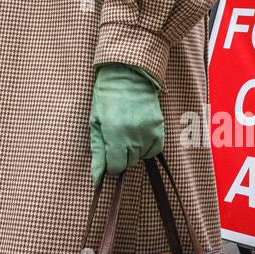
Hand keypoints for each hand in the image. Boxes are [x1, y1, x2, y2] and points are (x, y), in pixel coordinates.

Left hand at [89, 63, 163, 185]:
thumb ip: (97, 152)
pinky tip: (138, 133)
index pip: (116, 166)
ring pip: (141, 157)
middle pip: (129, 162)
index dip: (110, 164)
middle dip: (121, 155)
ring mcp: (149, 131)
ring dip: (133, 150)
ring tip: (127, 132)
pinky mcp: (159, 127)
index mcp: (114, 134)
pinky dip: (146, 147)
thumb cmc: (106, 98)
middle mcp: (134, 135)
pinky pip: (154, 150)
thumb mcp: (95, 123)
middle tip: (115, 137)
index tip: (108, 155)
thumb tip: (96, 178)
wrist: (128, 75)